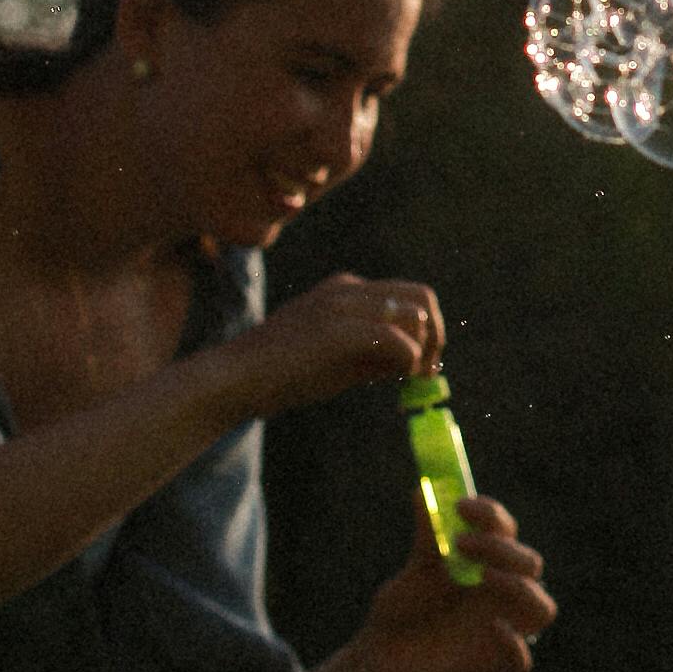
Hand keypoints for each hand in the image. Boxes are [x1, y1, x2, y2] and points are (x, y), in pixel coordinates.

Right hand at [215, 271, 445, 417]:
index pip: (407, 296)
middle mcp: (348, 290)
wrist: (236, 379)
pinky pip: (398, 340)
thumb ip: (374, 356)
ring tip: (409, 380)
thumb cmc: (282, 374)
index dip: (427, 331)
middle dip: (436, 336)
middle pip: (421, 297)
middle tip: (428, 372)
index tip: (423, 366)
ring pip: (415, 315)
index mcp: (345, 291)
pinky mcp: (340, 330)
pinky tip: (395, 380)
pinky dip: (408, 362)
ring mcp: (343, 306)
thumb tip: (415, 364)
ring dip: (423, 351)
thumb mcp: (336, 360)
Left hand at [352, 497, 555, 671]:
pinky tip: (493, 627)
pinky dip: (513, 643)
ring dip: (519, 588)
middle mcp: (502, 593)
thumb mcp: (414, 570)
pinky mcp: (492, 665)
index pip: (506, 531)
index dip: (491, 514)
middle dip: (501, 548)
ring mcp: (502, 628)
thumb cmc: (403, 607)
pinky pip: (521, 661)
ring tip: (483, 576)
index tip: (459, 506)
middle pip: (530, 564)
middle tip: (462, 542)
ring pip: (542, 610)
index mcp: (488, 563)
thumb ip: (427, 536)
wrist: (380, 654)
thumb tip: (424, 491)